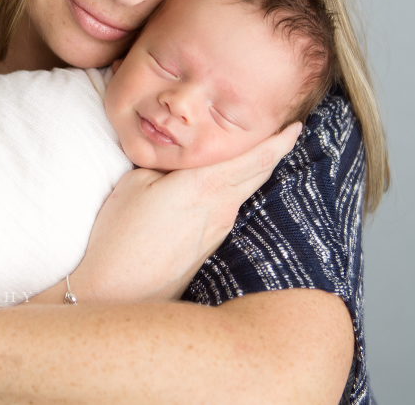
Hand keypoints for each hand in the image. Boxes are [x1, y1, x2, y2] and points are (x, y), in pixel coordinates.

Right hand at [71, 122, 301, 302]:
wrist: (119, 288)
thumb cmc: (122, 233)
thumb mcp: (137, 181)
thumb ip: (167, 163)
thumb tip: (180, 157)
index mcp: (207, 185)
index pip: (256, 158)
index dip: (279, 141)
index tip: (295, 127)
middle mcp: (222, 209)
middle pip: (259, 176)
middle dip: (274, 153)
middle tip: (284, 135)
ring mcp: (219, 231)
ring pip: (244, 193)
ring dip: (251, 173)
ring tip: (247, 155)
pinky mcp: (209, 247)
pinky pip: (228, 211)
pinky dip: (232, 192)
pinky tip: (219, 188)